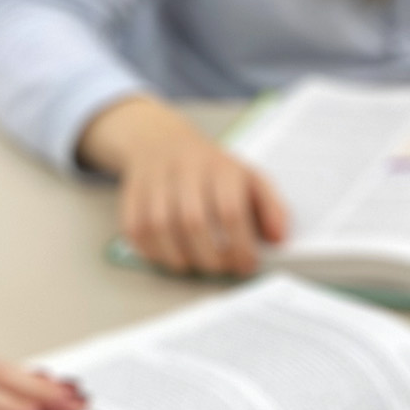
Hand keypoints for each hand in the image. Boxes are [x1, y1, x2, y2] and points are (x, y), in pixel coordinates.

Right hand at [78, 97, 287, 276]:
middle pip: (193, 222)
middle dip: (211, 257)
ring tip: (197, 265)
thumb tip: (278, 238)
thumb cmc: (211, 169)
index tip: (247, 264)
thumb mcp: (248, 177)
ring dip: (180, 258)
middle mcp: (184, 170)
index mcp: (219, 166)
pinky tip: (171, 256)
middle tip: (223, 269)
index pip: (229, 209)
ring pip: (160, 228)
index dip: (240, 244)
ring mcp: (153, 182)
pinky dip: (153, 252)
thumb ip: (270, 207)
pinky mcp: (131, 196)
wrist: (161, 141)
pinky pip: (136, 230)